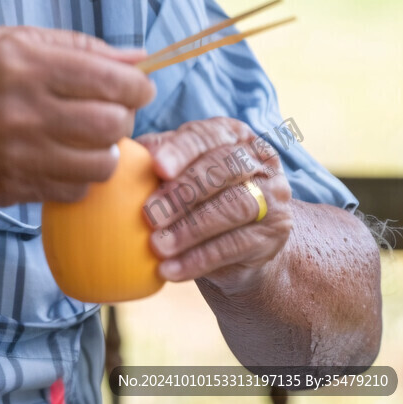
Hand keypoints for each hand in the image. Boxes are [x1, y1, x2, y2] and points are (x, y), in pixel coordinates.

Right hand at [0, 26, 154, 208]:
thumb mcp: (3, 40)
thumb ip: (72, 46)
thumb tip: (136, 59)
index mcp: (20, 63)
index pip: (111, 80)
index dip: (138, 84)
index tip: (137, 85)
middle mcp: (21, 111)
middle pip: (113, 123)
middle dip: (124, 115)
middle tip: (109, 108)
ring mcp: (18, 154)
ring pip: (102, 163)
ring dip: (105, 149)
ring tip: (86, 136)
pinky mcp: (14, 188)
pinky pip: (75, 189)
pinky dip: (80, 175)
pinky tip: (60, 156)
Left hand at [137, 117, 292, 292]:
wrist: (236, 241)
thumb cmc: (195, 191)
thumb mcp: (177, 168)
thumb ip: (156, 155)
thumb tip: (129, 152)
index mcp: (232, 133)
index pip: (206, 136)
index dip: (181, 150)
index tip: (156, 167)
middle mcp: (258, 160)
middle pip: (223, 170)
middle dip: (183, 192)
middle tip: (149, 214)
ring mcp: (272, 197)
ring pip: (233, 209)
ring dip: (190, 230)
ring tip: (157, 246)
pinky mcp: (272, 235)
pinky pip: (235, 247)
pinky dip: (199, 259)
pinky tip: (171, 269)